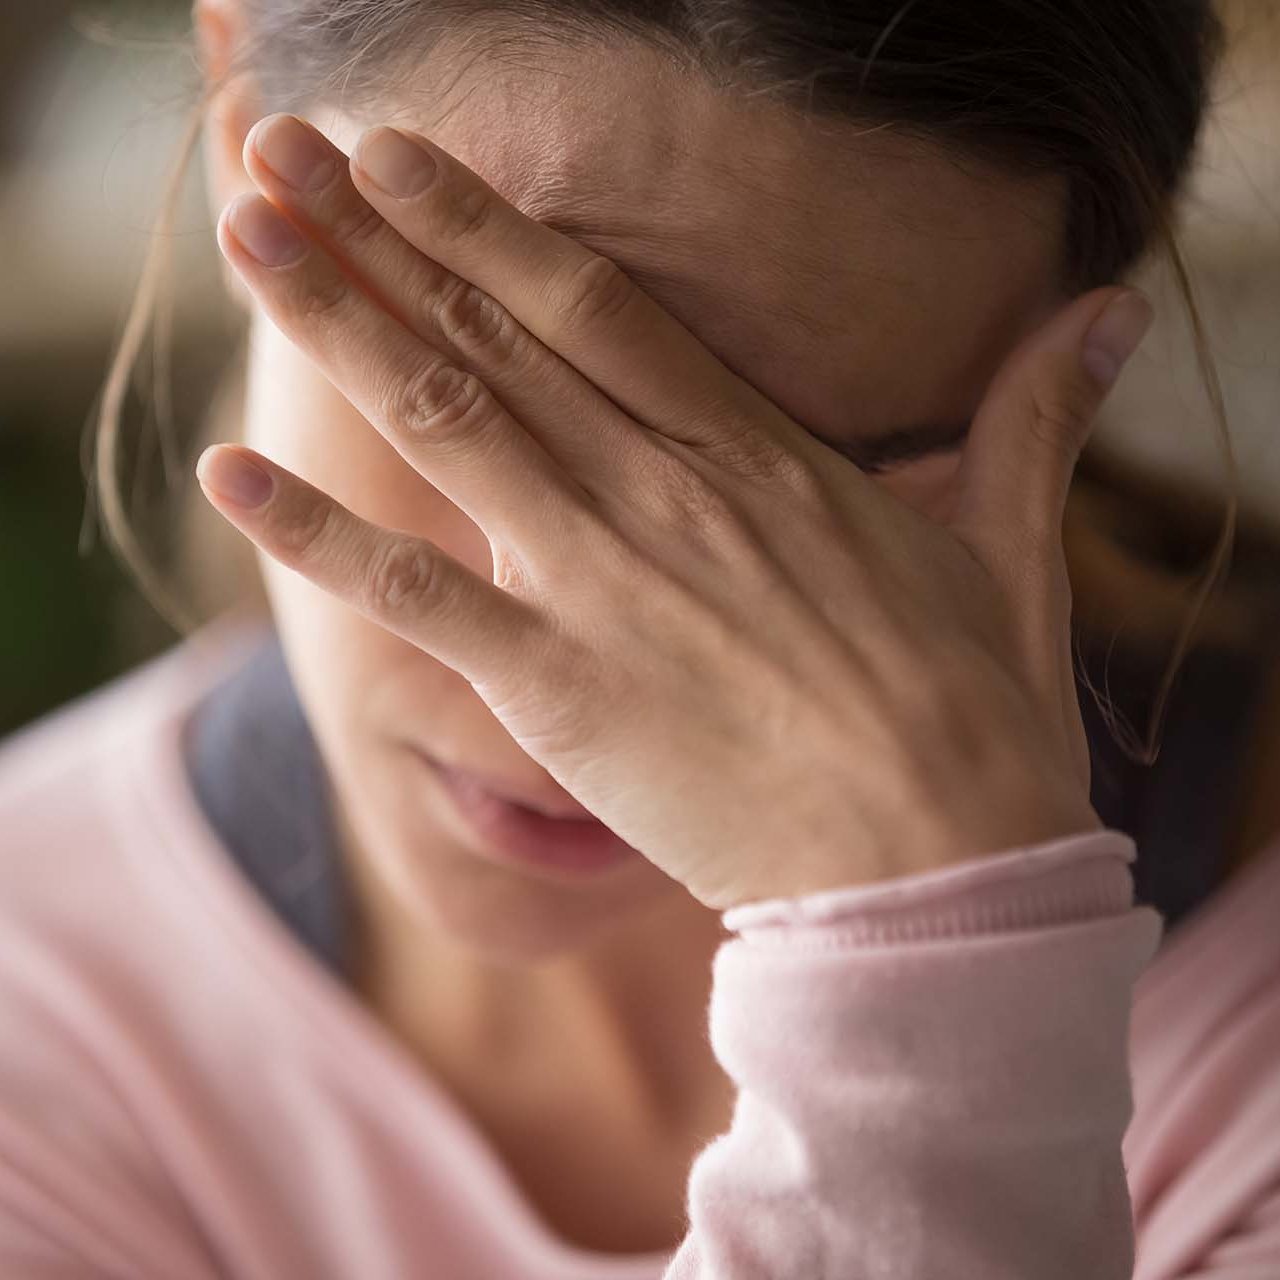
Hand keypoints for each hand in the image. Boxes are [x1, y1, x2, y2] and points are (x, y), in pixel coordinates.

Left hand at [198, 113, 1150, 910]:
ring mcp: (601, 585)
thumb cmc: (970, 716)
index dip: (492, 226)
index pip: (598, 307)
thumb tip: (1106, 316)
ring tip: (249, 236)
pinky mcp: (558, 688)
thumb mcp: (1005, 551)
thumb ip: (1029, 425)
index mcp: (758, 458)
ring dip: (336, 322)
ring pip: (446, 424)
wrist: (935, 866)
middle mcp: (664, 495)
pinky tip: (227, 472)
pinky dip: (314, 535)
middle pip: (497, 337)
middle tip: (282, 154)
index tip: (408, 161)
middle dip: (382, 238)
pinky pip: (413, 596)